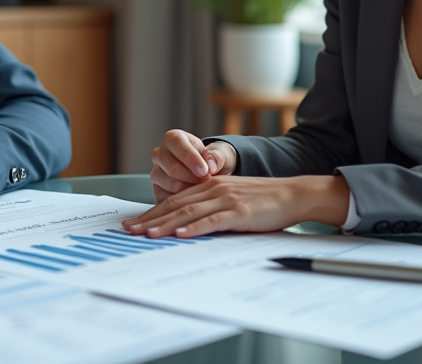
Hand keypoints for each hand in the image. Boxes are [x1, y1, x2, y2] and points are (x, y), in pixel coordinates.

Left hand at [123, 175, 350, 238]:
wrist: (292, 194)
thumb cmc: (262, 201)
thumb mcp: (231, 200)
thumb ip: (210, 209)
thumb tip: (186, 228)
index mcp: (209, 185)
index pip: (174, 200)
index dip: (152, 212)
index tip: (134, 224)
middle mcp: (213, 189)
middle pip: (175, 205)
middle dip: (150, 219)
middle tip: (130, 230)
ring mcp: (226, 199)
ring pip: (189, 212)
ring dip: (166, 224)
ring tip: (148, 234)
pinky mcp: (239, 211)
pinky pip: (213, 220)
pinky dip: (195, 228)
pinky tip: (182, 235)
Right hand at [149, 129, 238, 202]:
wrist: (208, 172)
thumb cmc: (211, 160)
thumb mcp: (220, 153)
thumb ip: (217, 156)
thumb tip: (210, 164)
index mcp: (173, 138)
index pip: (177, 145)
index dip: (191, 158)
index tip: (205, 170)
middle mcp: (160, 154)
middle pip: (172, 168)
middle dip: (193, 178)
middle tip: (208, 182)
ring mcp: (157, 172)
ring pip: (170, 184)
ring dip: (190, 190)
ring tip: (204, 190)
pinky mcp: (157, 189)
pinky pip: (167, 198)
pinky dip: (183, 201)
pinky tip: (195, 198)